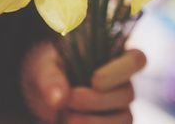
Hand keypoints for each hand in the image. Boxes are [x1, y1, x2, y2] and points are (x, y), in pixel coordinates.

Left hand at [21, 42, 145, 123]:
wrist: (38, 91)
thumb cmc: (47, 68)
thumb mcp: (42, 65)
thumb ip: (50, 77)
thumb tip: (59, 99)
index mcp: (114, 56)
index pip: (136, 60)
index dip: (121, 71)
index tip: (95, 80)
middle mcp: (122, 83)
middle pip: (127, 94)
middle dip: (96, 101)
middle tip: (69, 100)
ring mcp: (119, 108)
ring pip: (123, 119)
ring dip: (93, 122)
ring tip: (64, 118)